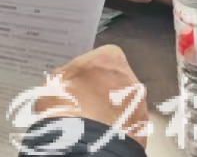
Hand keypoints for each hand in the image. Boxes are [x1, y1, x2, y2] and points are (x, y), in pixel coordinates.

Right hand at [34, 46, 148, 141]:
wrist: (81, 141)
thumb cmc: (66, 105)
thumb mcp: (55, 80)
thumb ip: (69, 75)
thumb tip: (69, 82)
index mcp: (109, 58)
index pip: (104, 56)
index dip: (91, 69)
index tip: (81, 79)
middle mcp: (130, 78)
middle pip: (117, 80)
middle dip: (104, 89)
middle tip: (85, 101)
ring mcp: (139, 105)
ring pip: (125, 103)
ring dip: (111, 109)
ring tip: (90, 121)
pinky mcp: (142, 131)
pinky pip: (128, 123)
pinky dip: (117, 127)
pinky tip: (101, 133)